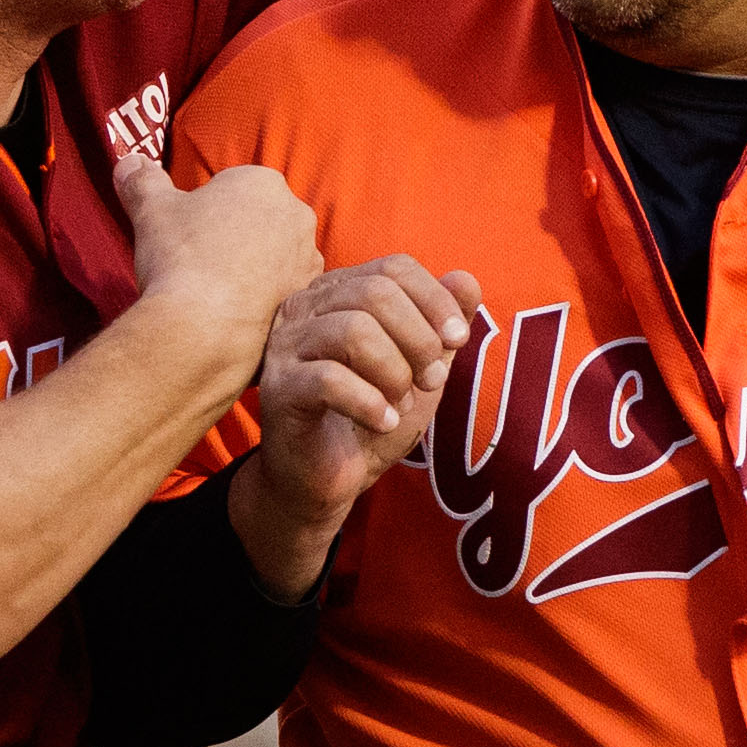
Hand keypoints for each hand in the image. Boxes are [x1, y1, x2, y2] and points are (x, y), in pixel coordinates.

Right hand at [114, 154, 322, 356]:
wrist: (203, 328)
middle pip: (257, 219)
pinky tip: (235, 309)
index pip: (232, 186)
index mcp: (263, 182)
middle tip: (201, 260)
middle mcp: (296, 214)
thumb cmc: (180, 258)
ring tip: (217, 289)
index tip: (188, 233)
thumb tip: (129, 160)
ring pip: (274, 254)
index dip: (205, 210)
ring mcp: (307, 259)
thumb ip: (142, 180)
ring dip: (252, 266)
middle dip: (234, 234)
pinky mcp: (306, 299)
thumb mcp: (151, 210)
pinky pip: (282, 289)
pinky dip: (264, 296)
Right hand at [238, 257, 482, 587]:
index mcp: (338, 291)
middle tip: (432, 381)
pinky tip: (382, 422)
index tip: (458, 339)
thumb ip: (444, 322)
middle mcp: (304, 307)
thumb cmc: (373, 415)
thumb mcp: (422, 367)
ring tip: (402, 404)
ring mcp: (285, 346)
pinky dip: (370, 403)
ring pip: (354, 331)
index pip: (393, 267)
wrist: (328, 478)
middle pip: (376, 293)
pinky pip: (331, 380)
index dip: (434, 299)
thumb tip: (466, 280)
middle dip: (418, 339)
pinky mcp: (279, 389)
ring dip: (395, 373)